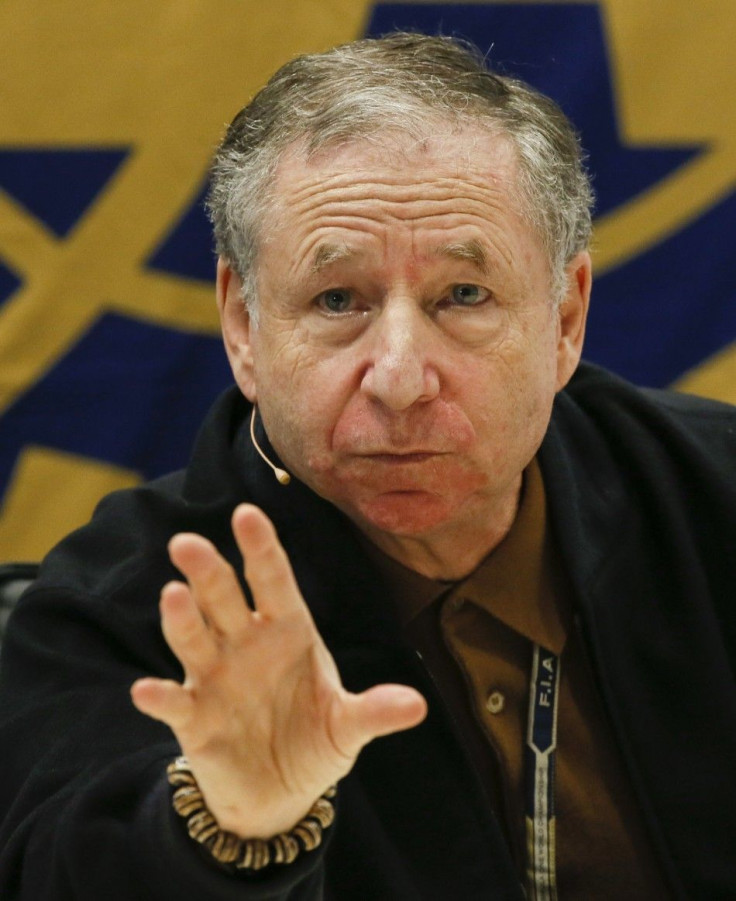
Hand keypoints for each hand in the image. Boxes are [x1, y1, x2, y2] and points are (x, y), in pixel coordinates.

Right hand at [131, 503, 426, 838]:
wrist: (280, 792)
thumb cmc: (314, 738)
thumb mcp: (347, 726)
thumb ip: (374, 711)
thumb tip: (419, 706)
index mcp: (287, 630)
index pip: (272, 579)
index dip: (260, 547)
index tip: (247, 514)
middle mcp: (246, 644)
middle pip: (224, 598)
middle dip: (207, 571)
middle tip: (187, 543)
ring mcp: (215, 677)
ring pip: (194, 638)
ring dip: (182, 619)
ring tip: (173, 594)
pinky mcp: (194, 719)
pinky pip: (174, 703)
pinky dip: (159, 697)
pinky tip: (148, 691)